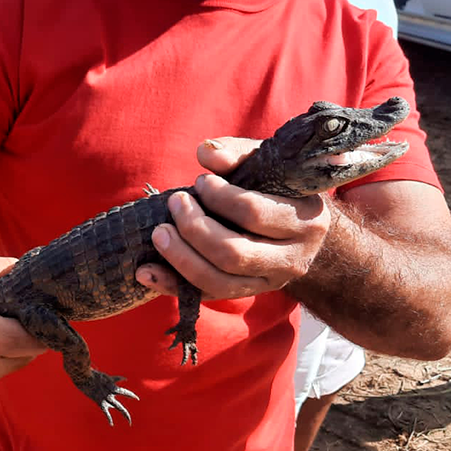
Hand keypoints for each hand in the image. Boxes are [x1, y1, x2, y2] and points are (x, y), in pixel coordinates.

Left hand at [135, 137, 330, 299]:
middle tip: (175, 202)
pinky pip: (205, 297)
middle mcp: (292, 260)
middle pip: (234, 253)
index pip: (255, 214)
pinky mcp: (245, 295)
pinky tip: (144, 272)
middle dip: (195, 228)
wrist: (299, 228)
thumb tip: (205, 153)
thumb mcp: (266, 164)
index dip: (220, 198)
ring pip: (219, 282)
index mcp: (306, 221)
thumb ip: (237, 153)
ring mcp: (269, 283)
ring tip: (158, 232)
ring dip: (181, 258)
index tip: (200, 182)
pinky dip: (171, 285)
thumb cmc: (277, 188)